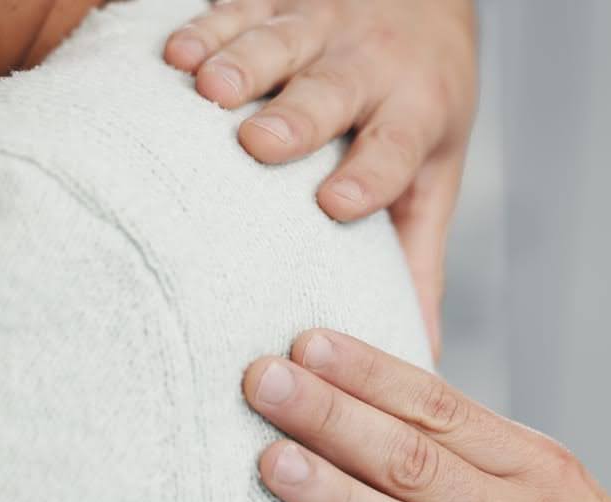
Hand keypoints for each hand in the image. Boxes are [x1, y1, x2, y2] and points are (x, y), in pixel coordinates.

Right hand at [165, 0, 478, 355]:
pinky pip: (237, 9)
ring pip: (280, 42)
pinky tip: (176, 56)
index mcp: (414, 114)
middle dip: (296, 117)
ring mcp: (320, 27)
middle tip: (260, 144)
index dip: (368, 176)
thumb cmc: (419, 107)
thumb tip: (418, 356)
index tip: (334, 206)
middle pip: (331, 93)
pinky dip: (207, 28)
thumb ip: (417, 260)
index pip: (394, 149)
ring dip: (242, 64)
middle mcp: (369, 67)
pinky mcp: (275, 0)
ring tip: (207, 90)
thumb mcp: (434, 177)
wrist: (422, 2)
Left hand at [243, 329, 610, 501]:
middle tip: (262, 380)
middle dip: (333, 416)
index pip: (441, 407)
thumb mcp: (556, 490)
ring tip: (270, 461)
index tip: (304, 342)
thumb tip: (377, 403)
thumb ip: (475, 453)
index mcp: (535, 469)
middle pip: (416, 460)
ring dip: (337, 496)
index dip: (368, 373)